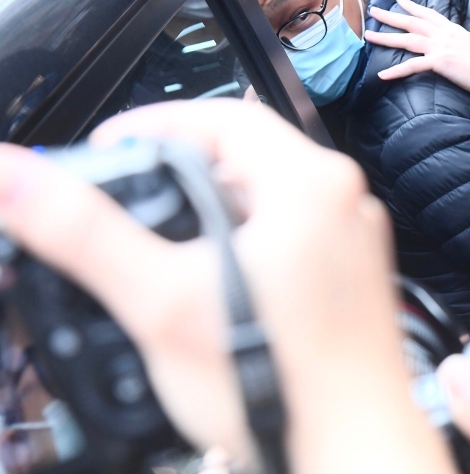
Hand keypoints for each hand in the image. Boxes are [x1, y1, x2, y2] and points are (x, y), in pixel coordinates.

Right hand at [0, 100, 454, 473]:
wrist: (350, 451)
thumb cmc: (285, 386)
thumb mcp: (162, 301)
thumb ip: (84, 232)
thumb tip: (18, 176)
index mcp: (312, 184)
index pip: (222, 116)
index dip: (155, 124)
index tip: (112, 148)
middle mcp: (343, 203)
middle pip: (244, 155)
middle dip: (180, 170)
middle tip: (131, 194)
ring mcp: (350, 240)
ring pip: (265, 198)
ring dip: (211, 209)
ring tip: (165, 241)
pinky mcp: (348, 276)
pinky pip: (288, 235)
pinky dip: (244, 241)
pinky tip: (215, 277)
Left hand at [365, 0, 469, 96]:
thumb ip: (459, 44)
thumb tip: (454, 49)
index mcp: (452, 30)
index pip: (429, 14)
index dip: (413, 7)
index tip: (400, 1)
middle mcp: (443, 34)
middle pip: (412, 22)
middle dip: (391, 16)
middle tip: (374, 11)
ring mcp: (440, 47)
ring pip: (406, 39)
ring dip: (385, 38)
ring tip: (368, 36)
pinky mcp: (439, 62)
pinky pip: (412, 66)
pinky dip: (395, 71)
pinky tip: (382, 75)